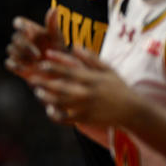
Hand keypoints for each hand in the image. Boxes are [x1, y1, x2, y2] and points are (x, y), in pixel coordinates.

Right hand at [5, 8, 62, 78]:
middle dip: (25, 46)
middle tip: (38, 55)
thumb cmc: (58, 50)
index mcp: (29, 29)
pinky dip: (16, 65)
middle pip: (15, 38)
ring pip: (11, 50)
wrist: (58, 70)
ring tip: (36, 63)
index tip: (29, 32)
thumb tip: (54, 9)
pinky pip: (9, 63)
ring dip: (22, 56)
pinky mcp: (14, 64)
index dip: (21, 26)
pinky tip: (27, 69)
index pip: (18, 22)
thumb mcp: (57, 38)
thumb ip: (53, 24)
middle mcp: (20, 39)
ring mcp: (16, 52)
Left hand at [24, 44, 138, 126]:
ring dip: (46, 98)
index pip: (69, 71)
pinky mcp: (85, 119)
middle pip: (60, 88)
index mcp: (91, 79)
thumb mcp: (107, 69)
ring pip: (60, 103)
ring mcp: (85, 107)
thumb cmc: (118, 86)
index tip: (42, 62)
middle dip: (44, 83)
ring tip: (38, 93)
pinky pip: (66, 118)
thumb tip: (74, 45)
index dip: (54, 66)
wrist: (132, 111)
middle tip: (33, 78)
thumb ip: (90, 57)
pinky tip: (49, 109)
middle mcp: (87, 93)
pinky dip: (55, 114)